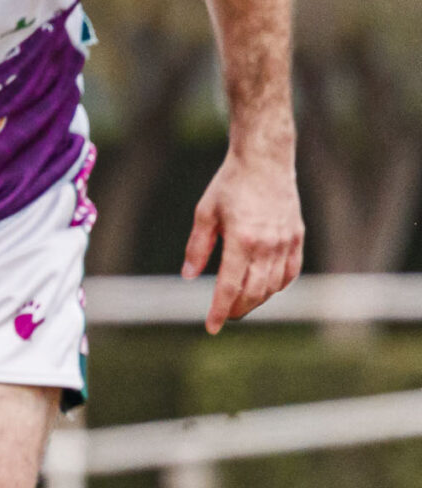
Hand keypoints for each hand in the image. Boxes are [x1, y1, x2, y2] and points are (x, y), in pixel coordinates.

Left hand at [184, 149, 304, 332]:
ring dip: (257, 300)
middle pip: (254, 292)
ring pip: (274, 286)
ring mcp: (287, 242)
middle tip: (224, 316)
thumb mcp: (205, 213)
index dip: (219, 310)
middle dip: (237, 309)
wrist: (265, 160)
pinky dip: (277, 286)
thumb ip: (198, 248)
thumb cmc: (230, 184)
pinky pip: (290, 272)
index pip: (230, 286)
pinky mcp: (298, 237)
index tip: (211, 327)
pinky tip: (265, 288)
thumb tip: (188, 276)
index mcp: (242, 240)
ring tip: (241, 304)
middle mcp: (268, 245)